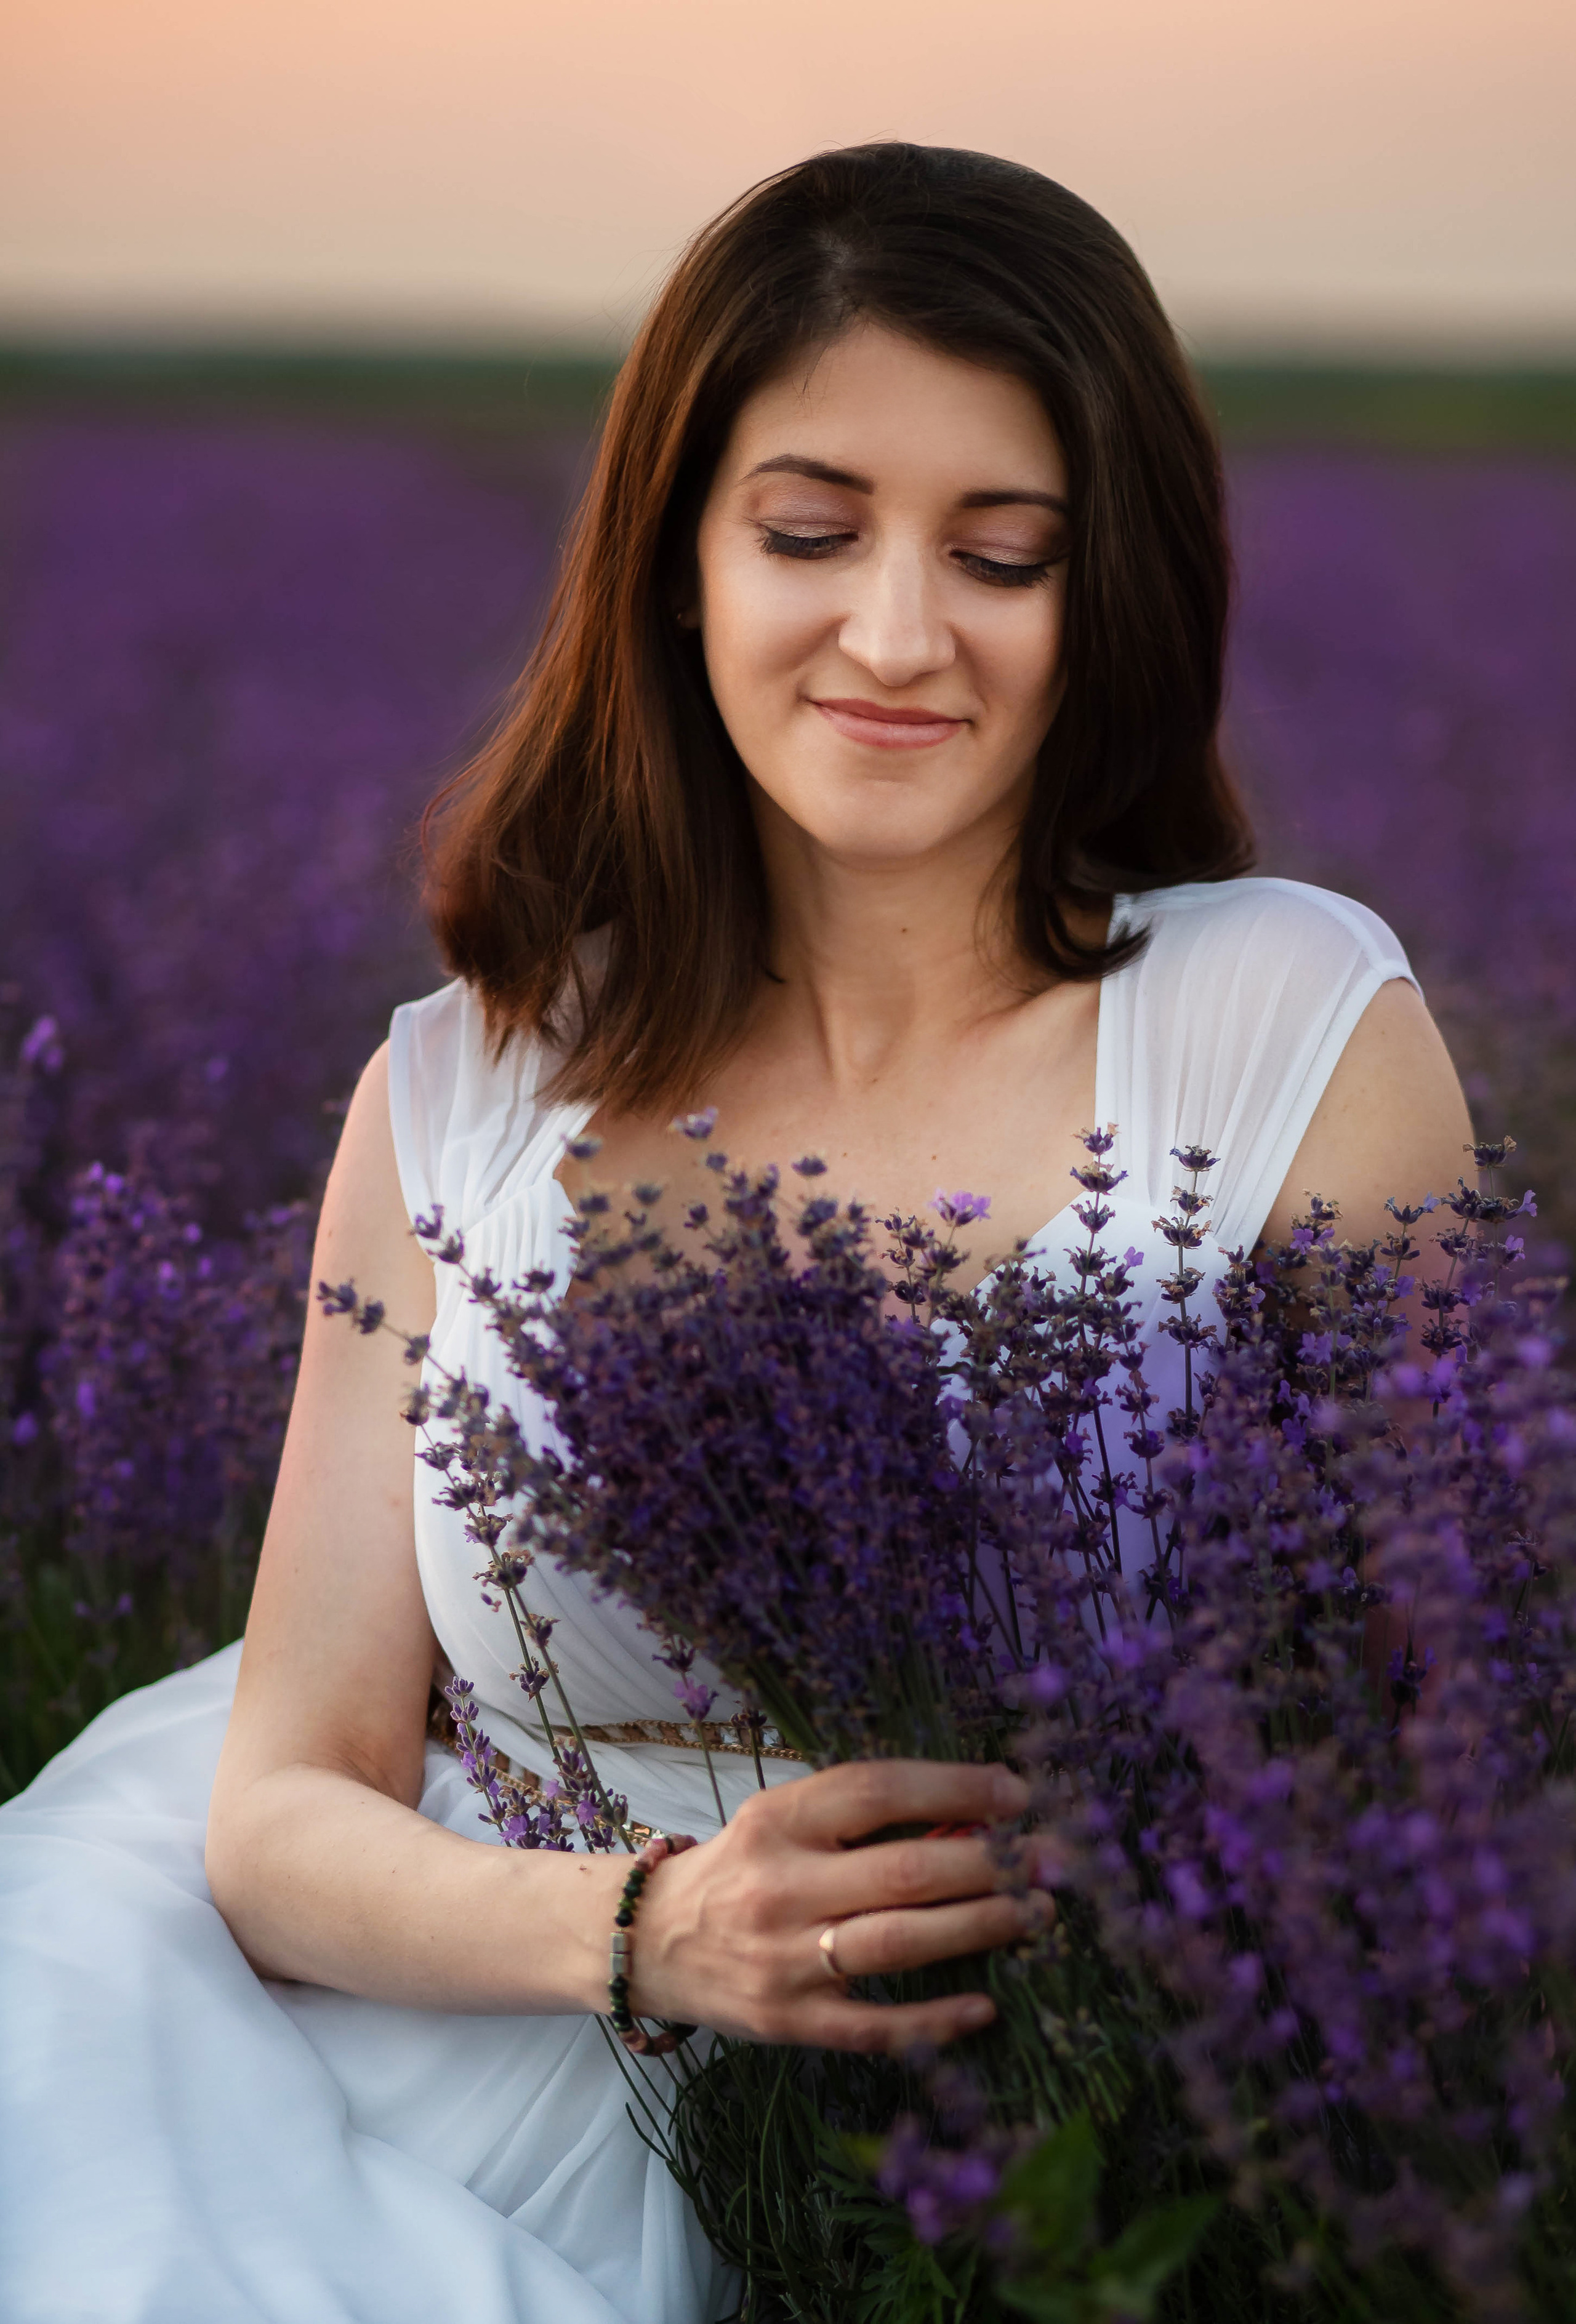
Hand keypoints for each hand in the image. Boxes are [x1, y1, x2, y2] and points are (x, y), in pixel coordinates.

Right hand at [628, 1759, 1048, 2053]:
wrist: (649, 1942)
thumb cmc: (741, 1869)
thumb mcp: (784, 1820)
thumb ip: (861, 1817)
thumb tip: (970, 1817)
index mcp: (780, 1819)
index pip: (880, 1791)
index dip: (956, 1788)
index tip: (1018, 1794)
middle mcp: (781, 1885)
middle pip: (905, 1870)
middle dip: (993, 1863)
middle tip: (1055, 1860)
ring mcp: (786, 1959)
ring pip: (900, 1943)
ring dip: (980, 1927)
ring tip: (1037, 1914)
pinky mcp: (790, 2022)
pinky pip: (875, 2025)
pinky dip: (935, 2018)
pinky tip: (984, 2007)